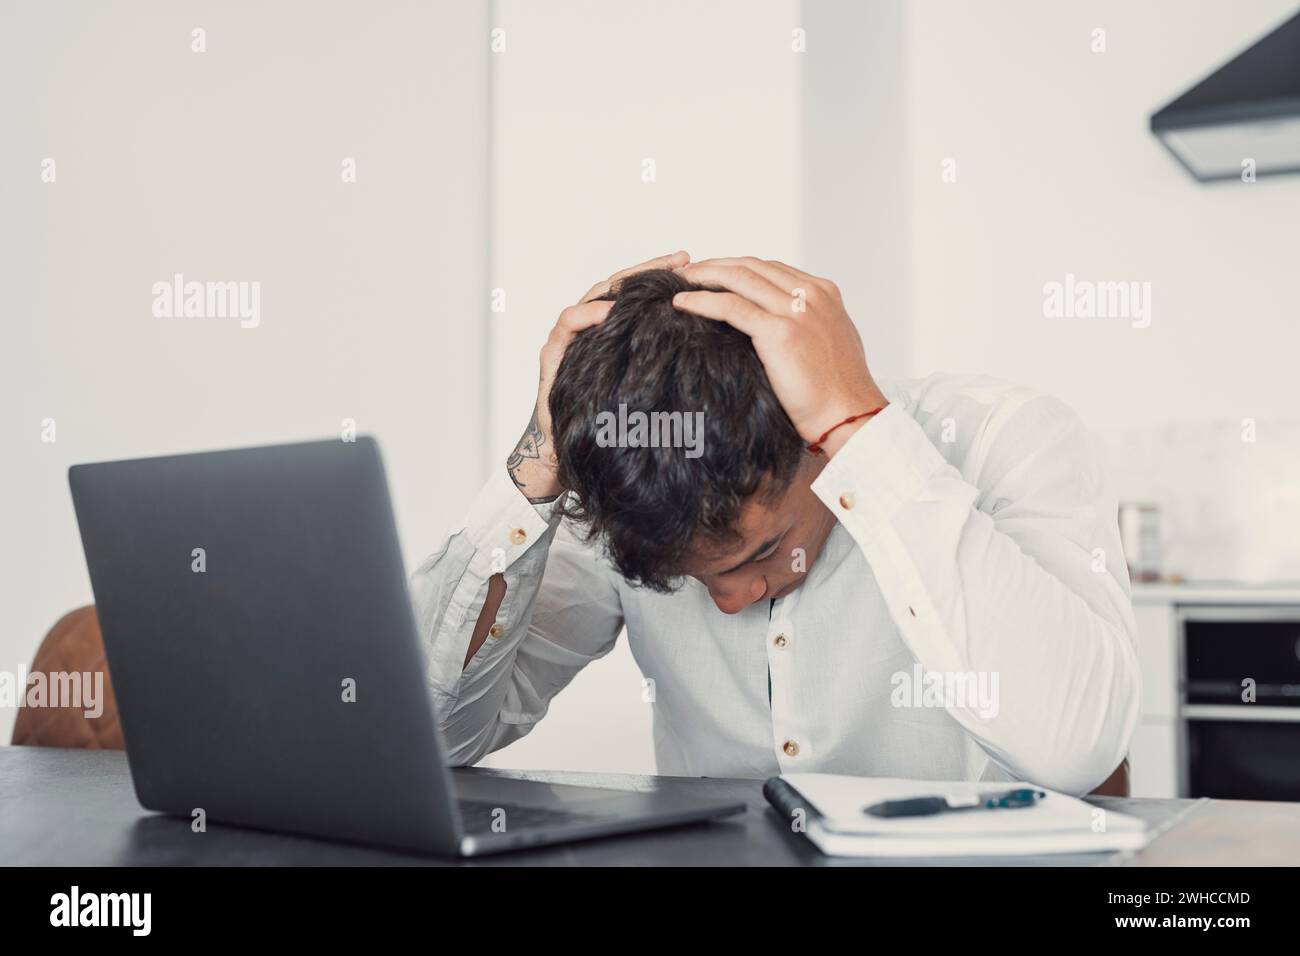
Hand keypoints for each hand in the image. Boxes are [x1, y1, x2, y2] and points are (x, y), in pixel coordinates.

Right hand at [507, 250, 691, 501]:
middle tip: (682, 260)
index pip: (641, 291)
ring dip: (622, 284)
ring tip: (650, 279)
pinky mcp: (553, 353)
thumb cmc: (615, 423)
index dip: (667, 276)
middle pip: (621, 284)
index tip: (698, 266)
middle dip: (651, 269)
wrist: (576, 451)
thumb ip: (671, 362)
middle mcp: (592, 326)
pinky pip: (570, 322)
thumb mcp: (651, 388)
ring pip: (595, 294)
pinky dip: (589, 313)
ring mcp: (570, 337)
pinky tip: (610, 311)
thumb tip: (718, 351)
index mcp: (616, 331)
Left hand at [671, 257, 886, 456]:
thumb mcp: (829, 342)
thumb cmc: (839, 391)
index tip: (713, 274)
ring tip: (680, 282)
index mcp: (824, 293)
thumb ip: (807, 323)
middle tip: (688, 273)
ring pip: (738, 278)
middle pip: (752, 266)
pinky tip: (682, 304)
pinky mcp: (779, 331)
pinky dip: (702, 301)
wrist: (851, 416)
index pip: (771, 268)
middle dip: (716, 265)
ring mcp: (796, 310)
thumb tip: (779, 324)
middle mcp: (811, 294)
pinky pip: (730, 306)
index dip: (737, 268)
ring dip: (704, 276)